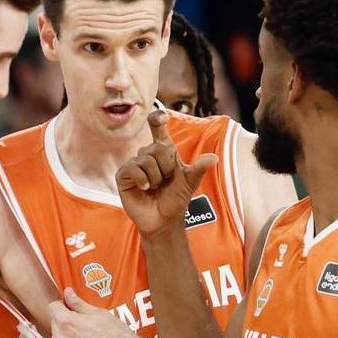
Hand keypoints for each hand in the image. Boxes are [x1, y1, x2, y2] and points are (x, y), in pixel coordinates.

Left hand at [50, 287, 147, 337]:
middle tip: (82, 323)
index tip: (72, 307)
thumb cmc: (116, 334)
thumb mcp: (98, 313)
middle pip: (54, 323)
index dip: (63, 304)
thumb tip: (67, 292)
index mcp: (66, 322)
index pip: (53, 307)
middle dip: (65, 321)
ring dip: (65, 336)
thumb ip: (78, 303)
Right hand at [117, 110, 215, 236]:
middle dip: (165, 167)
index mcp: (164, 152)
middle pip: (156, 147)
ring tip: (155, 187)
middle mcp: (148, 155)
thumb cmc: (175, 200)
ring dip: (155, 177)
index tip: (160, 117)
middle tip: (165, 181)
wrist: (164, 220)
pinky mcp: (123, 176)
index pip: (158, 129)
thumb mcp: (189, 182)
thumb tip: (214, 158)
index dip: (157, 120)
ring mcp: (134, 164)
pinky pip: (132, 168)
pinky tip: (145, 188)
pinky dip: (142, 179)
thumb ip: (198, 168)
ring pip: (145, 159)